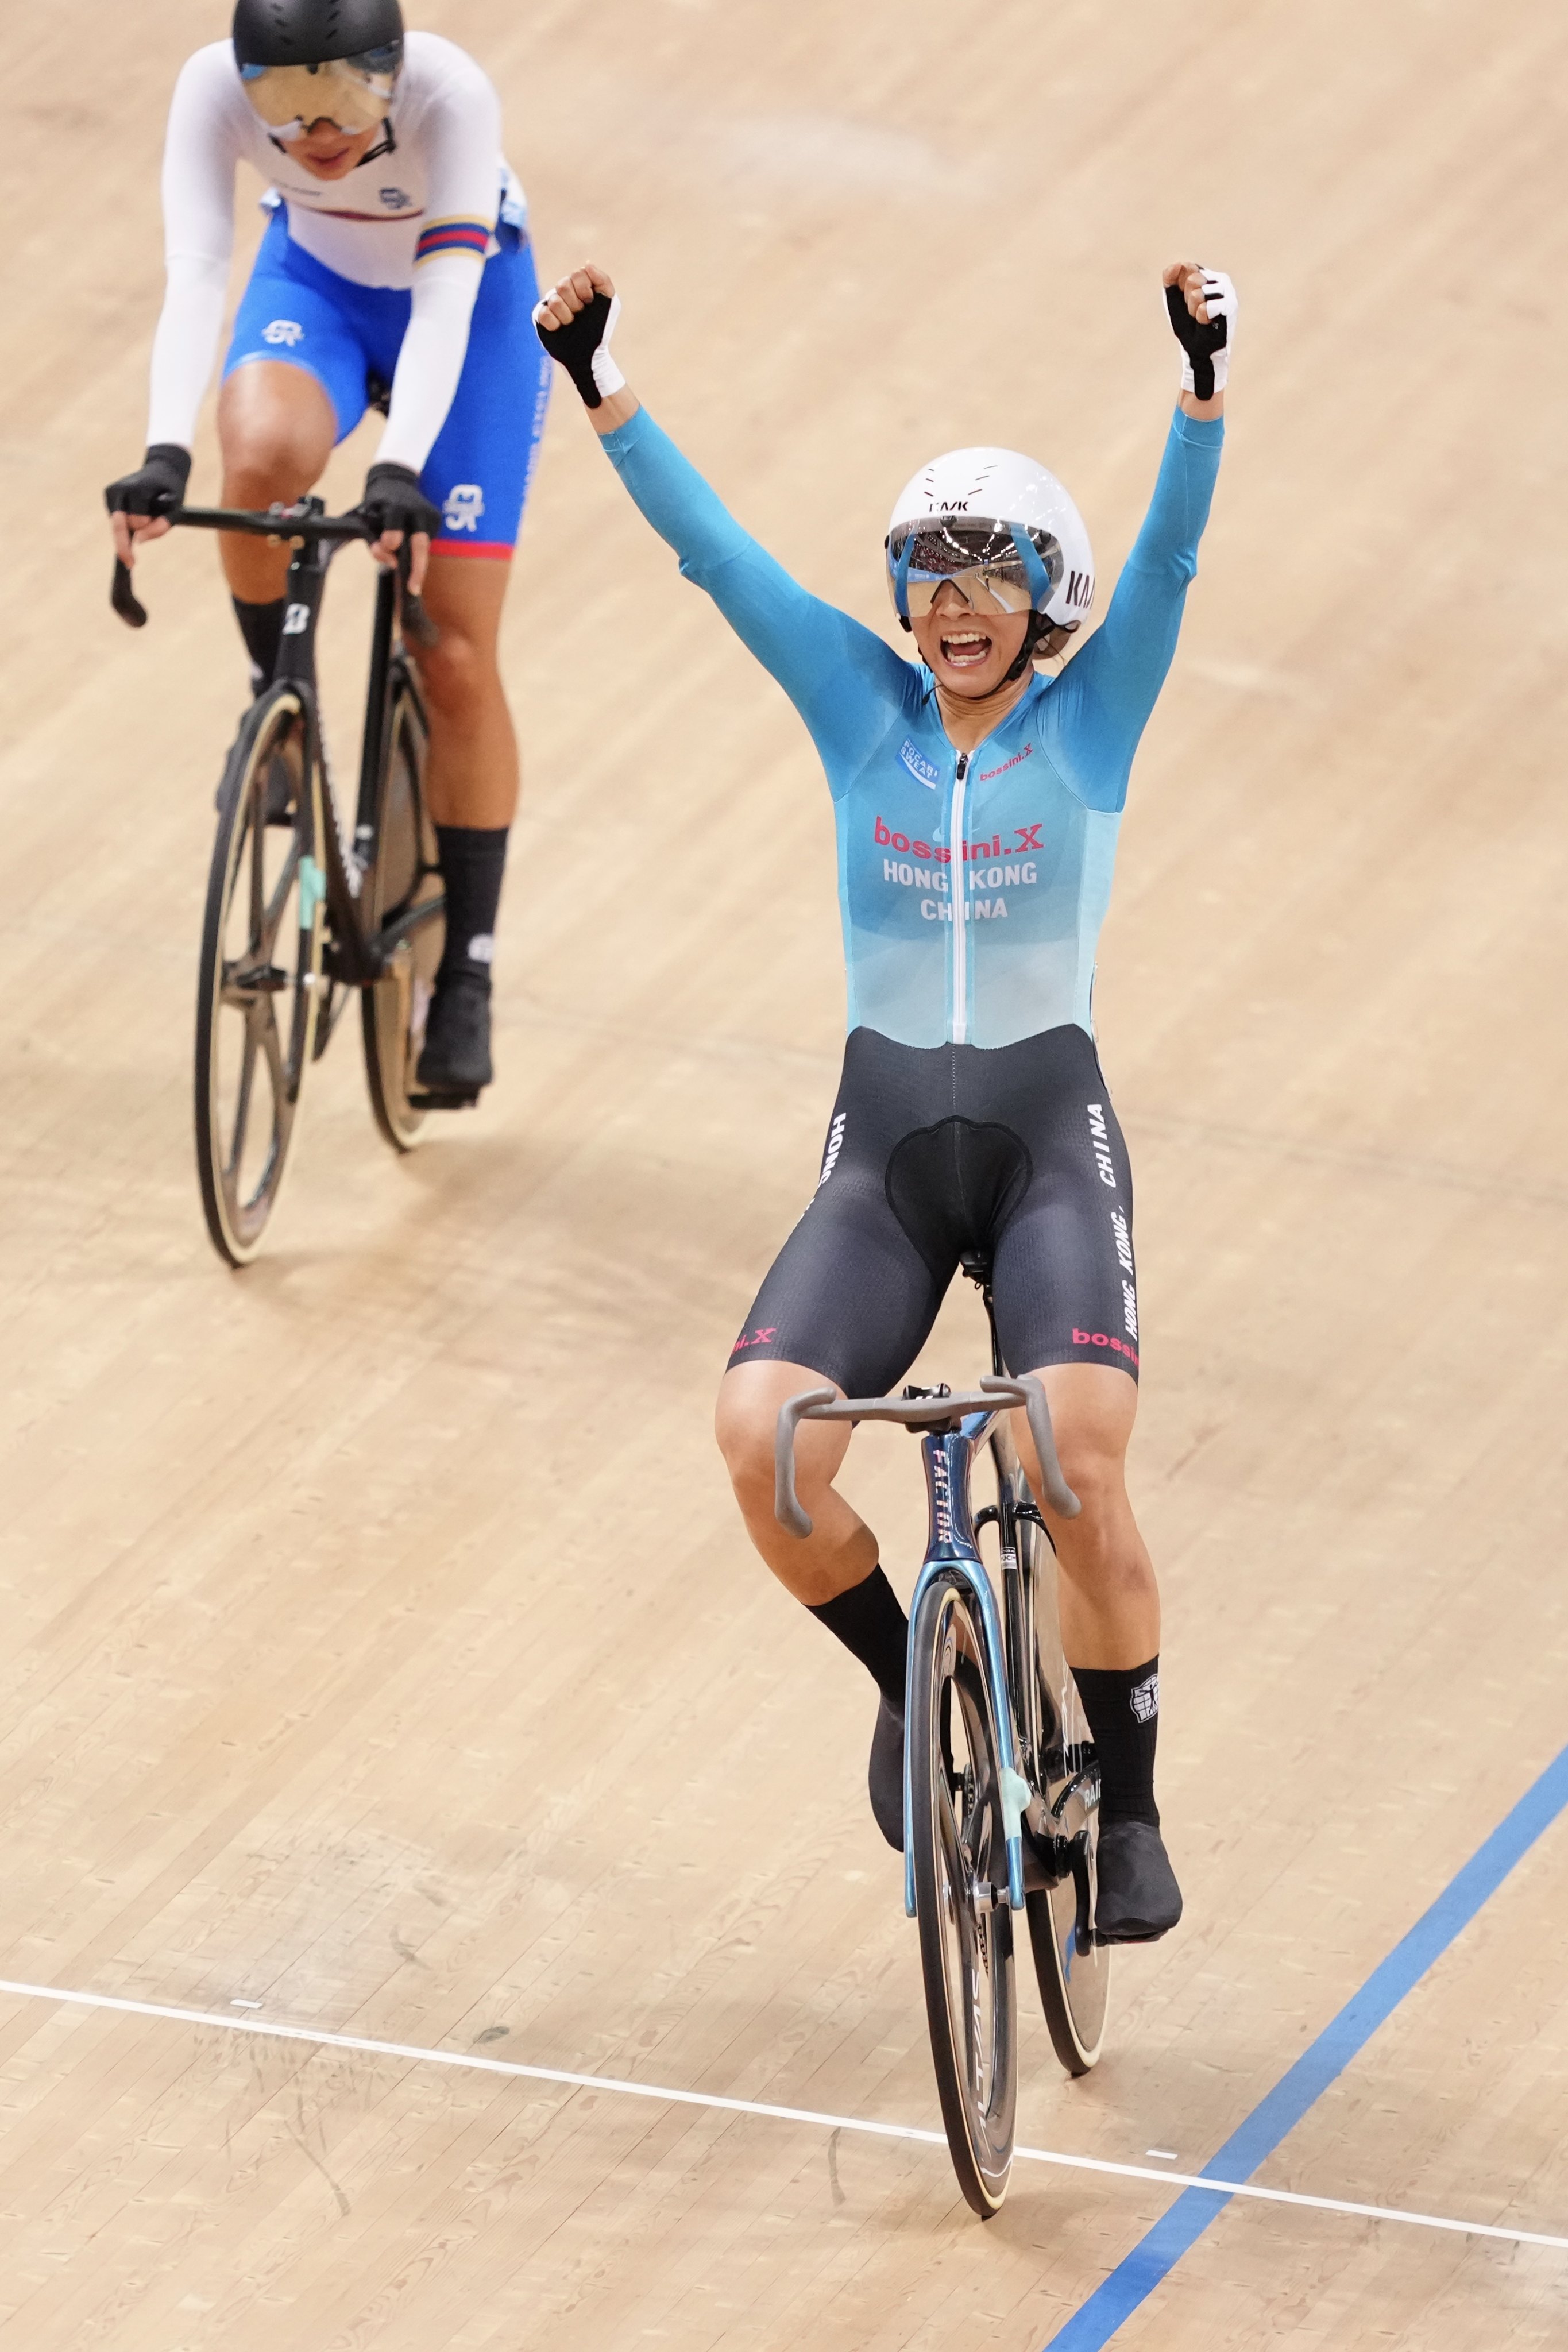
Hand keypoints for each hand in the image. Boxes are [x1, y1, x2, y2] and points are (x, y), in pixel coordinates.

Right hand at [105, 443, 190, 567]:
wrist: (161, 469)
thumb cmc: (171, 490)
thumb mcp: (176, 509)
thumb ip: (162, 526)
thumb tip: (139, 541)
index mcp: (137, 488)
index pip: (137, 520)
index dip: (146, 530)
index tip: (137, 556)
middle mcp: (119, 488)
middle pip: (119, 525)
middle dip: (126, 542)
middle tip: (131, 562)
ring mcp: (111, 491)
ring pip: (116, 525)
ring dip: (130, 531)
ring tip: (146, 518)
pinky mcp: (108, 495)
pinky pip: (116, 521)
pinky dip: (126, 525)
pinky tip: (136, 516)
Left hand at [358, 461, 439, 591]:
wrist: (395, 480)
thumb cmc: (377, 504)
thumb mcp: (368, 518)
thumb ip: (375, 542)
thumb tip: (391, 562)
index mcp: (395, 505)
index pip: (395, 524)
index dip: (391, 537)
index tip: (388, 546)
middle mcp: (416, 509)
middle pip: (420, 543)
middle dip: (416, 568)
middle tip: (413, 588)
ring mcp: (429, 514)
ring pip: (424, 546)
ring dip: (415, 562)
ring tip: (411, 577)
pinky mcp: (436, 518)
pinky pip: (427, 541)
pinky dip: (417, 550)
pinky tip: (409, 546)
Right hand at [533, 262, 625, 409]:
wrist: (589, 355)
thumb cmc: (600, 330)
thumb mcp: (609, 304)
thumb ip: (602, 280)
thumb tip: (586, 264)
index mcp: (579, 285)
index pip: (577, 274)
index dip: (585, 292)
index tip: (591, 305)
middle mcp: (563, 291)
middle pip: (563, 285)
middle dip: (576, 305)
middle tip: (580, 317)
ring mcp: (551, 303)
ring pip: (554, 300)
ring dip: (567, 317)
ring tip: (571, 325)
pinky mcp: (540, 317)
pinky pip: (544, 314)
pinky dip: (555, 325)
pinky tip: (560, 330)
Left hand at [1163, 263, 1236, 403]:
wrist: (1197, 350)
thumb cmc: (1187, 325)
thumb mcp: (1173, 299)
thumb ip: (1170, 278)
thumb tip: (1179, 264)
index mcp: (1207, 275)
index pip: (1186, 267)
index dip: (1180, 288)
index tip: (1185, 301)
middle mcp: (1220, 279)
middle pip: (1192, 279)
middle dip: (1187, 299)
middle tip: (1194, 312)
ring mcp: (1228, 291)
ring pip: (1198, 292)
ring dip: (1194, 310)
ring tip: (1201, 318)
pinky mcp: (1230, 306)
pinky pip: (1205, 307)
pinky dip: (1201, 318)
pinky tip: (1208, 322)